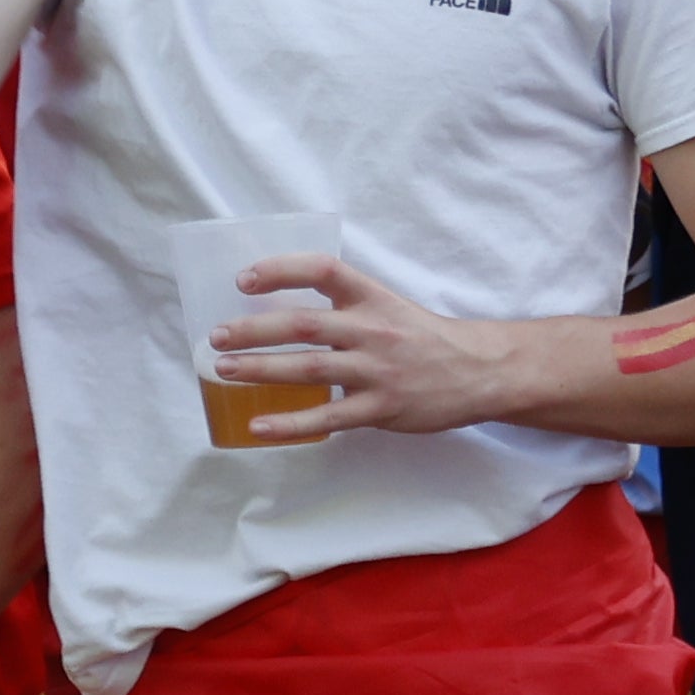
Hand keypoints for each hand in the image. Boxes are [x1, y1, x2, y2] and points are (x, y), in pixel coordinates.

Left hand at [214, 252, 516, 439]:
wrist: (479, 371)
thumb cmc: (425, 338)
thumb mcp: (389, 307)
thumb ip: (345, 306)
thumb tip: (283, 311)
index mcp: (372, 297)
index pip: (323, 270)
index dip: (281, 269)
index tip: (243, 278)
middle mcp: (371, 329)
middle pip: (303, 324)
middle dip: (254, 329)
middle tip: (215, 336)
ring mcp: (376, 370)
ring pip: (308, 368)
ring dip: (260, 369)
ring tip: (223, 370)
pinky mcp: (381, 409)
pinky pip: (328, 417)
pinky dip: (290, 422)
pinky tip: (259, 425)